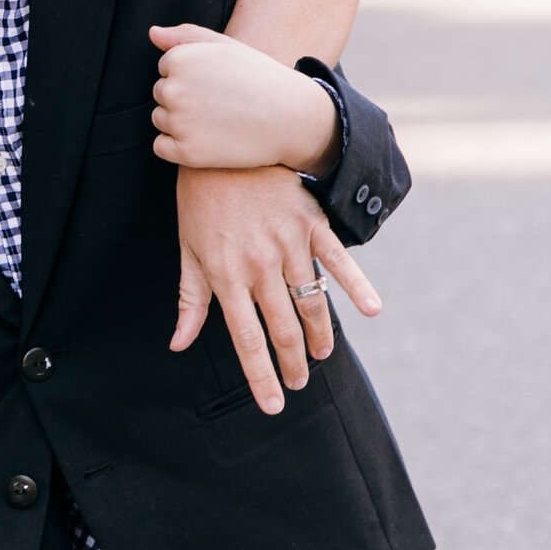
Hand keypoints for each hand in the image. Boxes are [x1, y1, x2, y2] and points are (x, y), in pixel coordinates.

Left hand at [149, 25, 337, 172]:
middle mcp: (174, 90)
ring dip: (180, 122)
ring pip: (160, 120)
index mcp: (180, 60)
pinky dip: (178, 147)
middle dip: (184, 98)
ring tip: (217, 119)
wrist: (291, 118)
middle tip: (220, 102)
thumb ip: (185, 36)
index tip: (217, 81)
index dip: (193, 76)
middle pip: (161, 94)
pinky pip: (161, 147)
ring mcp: (179, 123)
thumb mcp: (225, 46)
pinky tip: (207, 140)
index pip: (165, 68)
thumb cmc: (258, 77)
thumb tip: (152, 33)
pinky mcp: (186, 152)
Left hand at [172, 166, 381, 411]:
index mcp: (226, 275)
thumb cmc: (199, 200)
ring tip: (319, 357)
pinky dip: (358, 285)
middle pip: (283, 328)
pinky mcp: (310, 222)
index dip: (261, 376)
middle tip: (298, 384)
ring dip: (319, 336)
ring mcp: (288, 243)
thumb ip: (190, 300)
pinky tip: (372, 310)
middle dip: (292, 363)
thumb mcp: (186, 249)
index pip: (246, 339)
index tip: (273, 405)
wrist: (219, 144)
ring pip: (311, 302)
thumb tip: (179, 343)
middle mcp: (259, 265)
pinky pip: (338, 259)